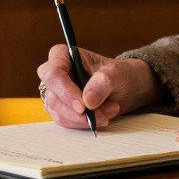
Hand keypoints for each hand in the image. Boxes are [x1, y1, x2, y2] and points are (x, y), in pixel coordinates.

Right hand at [37, 45, 166, 129]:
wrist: (125, 87)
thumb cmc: (118, 73)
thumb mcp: (117, 72)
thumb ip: (104, 81)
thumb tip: (88, 100)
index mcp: (64, 55)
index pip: (53, 73)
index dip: (65, 91)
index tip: (83, 106)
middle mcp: (55, 74)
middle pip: (53, 96)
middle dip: (78, 111)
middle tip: (102, 114)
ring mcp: (55, 92)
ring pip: (58, 112)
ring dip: (84, 118)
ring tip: (109, 110)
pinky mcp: (60, 108)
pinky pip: (65, 121)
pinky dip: (84, 123)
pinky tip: (102, 116)